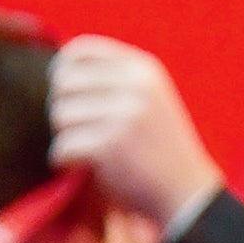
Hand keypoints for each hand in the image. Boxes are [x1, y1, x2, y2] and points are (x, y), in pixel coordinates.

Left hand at [47, 36, 223, 235]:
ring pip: (60, 116)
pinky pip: (62, 146)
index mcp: (145, 70)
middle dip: (63, 108)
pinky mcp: (111, 145)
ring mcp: (125, 115)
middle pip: (63, 83)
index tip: (68, 94)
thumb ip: (113, 81)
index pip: (81, 50)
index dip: (62, 70)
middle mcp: (137, 86)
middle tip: (79, 130)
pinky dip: (65, 161)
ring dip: (65, 137)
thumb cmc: (158, 148)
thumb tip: (57, 71)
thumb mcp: (149, 100)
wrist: (186, 192)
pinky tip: (84, 167)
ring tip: (87, 151)